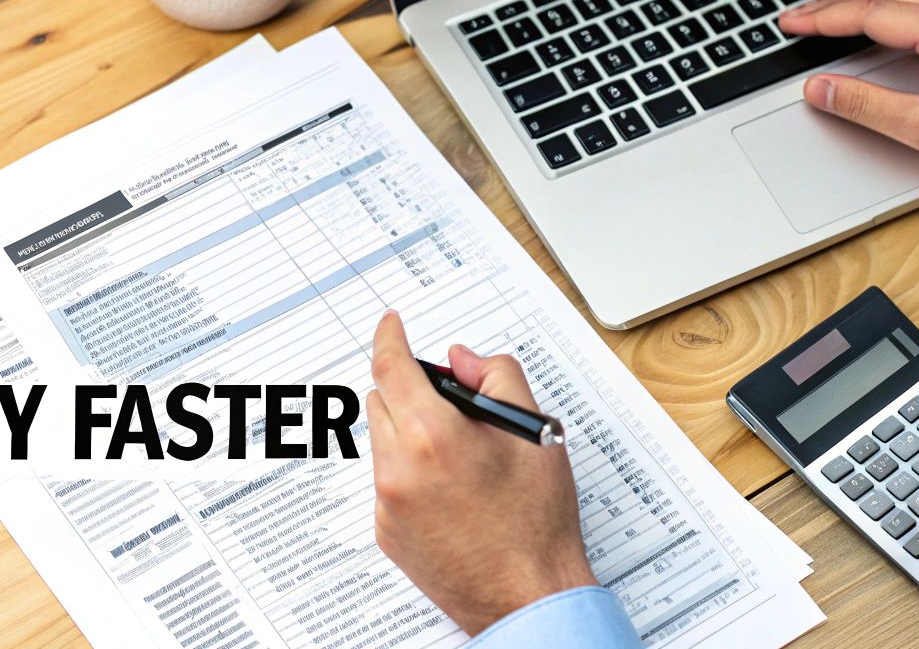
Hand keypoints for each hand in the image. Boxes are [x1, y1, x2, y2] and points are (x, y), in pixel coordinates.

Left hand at [366, 311, 595, 634]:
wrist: (528, 596)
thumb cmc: (535, 520)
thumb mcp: (532, 430)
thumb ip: (496, 376)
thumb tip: (462, 360)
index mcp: (431, 435)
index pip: (391, 366)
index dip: (389, 336)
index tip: (391, 323)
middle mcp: (398, 469)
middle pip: (382, 401)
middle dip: (411, 393)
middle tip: (458, 410)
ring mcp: (387, 505)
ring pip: (385, 443)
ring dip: (412, 435)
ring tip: (463, 461)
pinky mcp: (387, 534)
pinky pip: (388, 482)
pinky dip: (412, 474)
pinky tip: (454, 494)